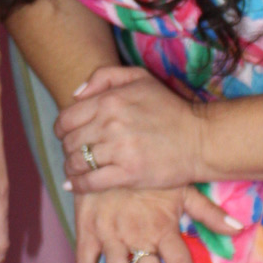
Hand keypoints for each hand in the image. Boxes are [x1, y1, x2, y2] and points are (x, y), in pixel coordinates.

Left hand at [57, 63, 211, 194]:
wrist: (201, 139)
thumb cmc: (169, 108)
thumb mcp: (140, 78)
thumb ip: (104, 76)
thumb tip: (75, 94)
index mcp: (110, 100)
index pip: (66, 118)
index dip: (61, 129)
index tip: (66, 135)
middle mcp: (111, 124)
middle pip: (70, 142)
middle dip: (68, 149)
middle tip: (75, 153)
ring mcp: (119, 150)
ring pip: (77, 162)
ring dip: (71, 168)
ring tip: (74, 169)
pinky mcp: (128, 174)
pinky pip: (90, 182)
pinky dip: (78, 185)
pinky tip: (75, 185)